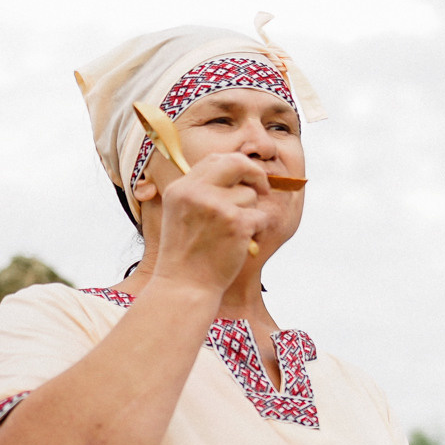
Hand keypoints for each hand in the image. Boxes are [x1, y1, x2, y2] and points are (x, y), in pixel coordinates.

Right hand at [149, 153, 276, 295]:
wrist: (185, 285)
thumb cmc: (187, 254)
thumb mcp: (180, 214)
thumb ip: (200, 191)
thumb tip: (234, 170)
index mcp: (181, 188)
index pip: (214, 159)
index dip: (235, 165)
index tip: (246, 177)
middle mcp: (196, 192)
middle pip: (236, 162)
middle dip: (255, 173)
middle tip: (263, 188)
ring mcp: (215, 206)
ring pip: (250, 195)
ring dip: (250, 213)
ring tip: (232, 234)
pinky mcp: (235, 223)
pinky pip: (260, 217)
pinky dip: (257, 231)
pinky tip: (240, 244)